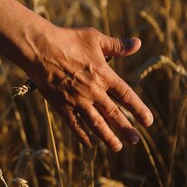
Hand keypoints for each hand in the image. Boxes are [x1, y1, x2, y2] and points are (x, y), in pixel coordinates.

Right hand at [26, 24, 153, 151]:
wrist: (39, 48)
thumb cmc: (67, 39)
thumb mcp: (94, 38)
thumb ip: (117, 45)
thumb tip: (138, 43)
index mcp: (103, 75)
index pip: (126, 96)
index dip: (138, 110)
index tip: (147, 121)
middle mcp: (93, 91)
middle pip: (114, 114)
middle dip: (126, 129)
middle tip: (135, 141)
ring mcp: (76, 100)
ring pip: (96, 124)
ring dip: (108, 137)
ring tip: (117, 147)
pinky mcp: (61, 105)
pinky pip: (74, 124)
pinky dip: (82, 135)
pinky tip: (89, 144)